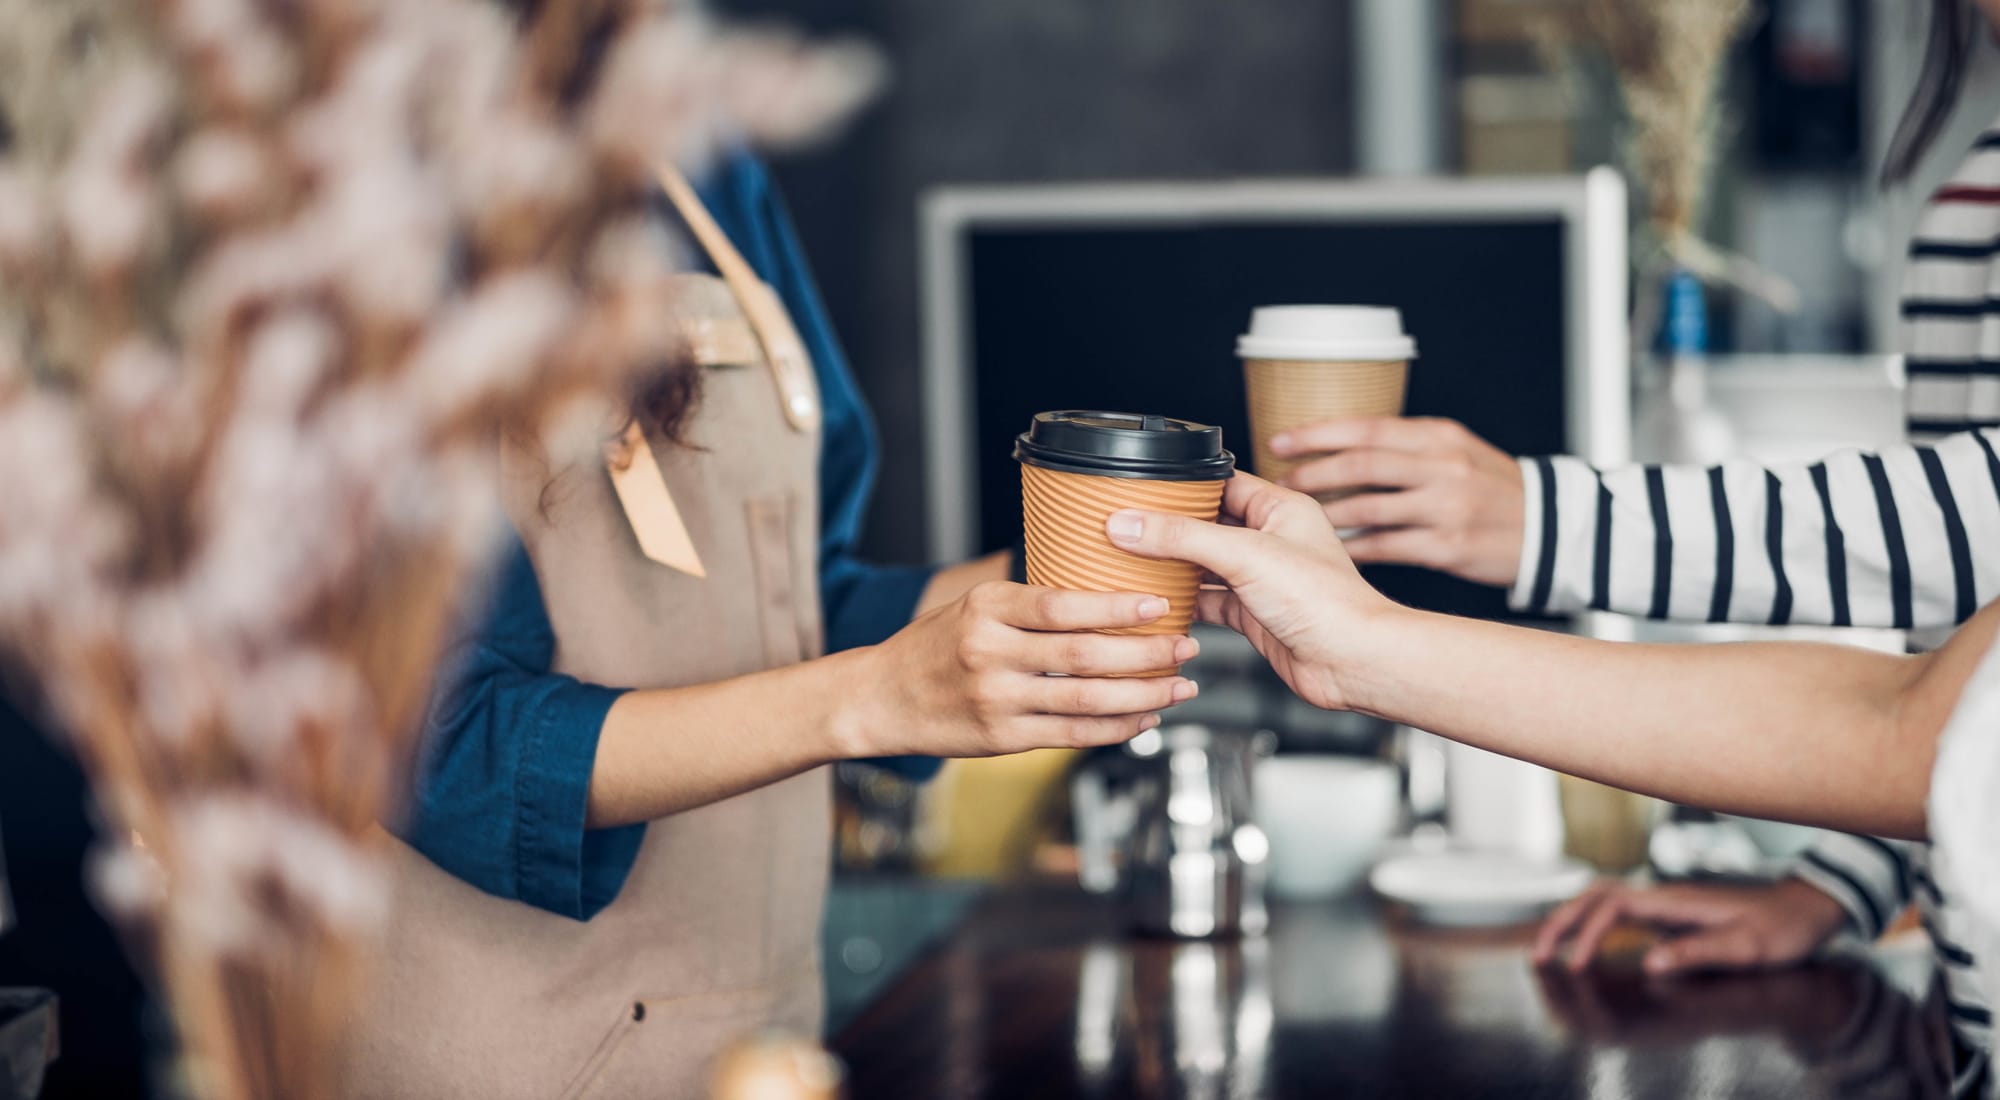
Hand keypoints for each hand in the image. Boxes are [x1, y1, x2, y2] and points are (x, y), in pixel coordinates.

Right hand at [857, 581, 1198, 756]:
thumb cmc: (935, 646)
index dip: (1116, 607)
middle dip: (1146, 653)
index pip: (1062, 606)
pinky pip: (1071, 735)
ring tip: (1180, 686)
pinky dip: (1114, 728)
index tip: (1158, 605)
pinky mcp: (1001, 738)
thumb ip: (1030, 604)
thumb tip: (1104, 592)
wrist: (880, 698)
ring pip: (1085, 700)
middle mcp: (990, 653)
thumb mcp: (973, 605)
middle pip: (1084, 655)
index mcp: (986, 608)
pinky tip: (1144, 717)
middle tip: (1187, 646)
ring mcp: (996, 700)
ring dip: (1142, 694)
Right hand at [1104, 473, 1397, 711]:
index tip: (1142, 489)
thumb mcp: (1245, 555)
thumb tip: (1131, 523)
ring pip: (1205, 564)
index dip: (1182, 485)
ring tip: (1132, 560)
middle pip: (1208, 524)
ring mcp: (1262, 579)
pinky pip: (1209, 601)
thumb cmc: (1326, 602)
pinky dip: (1184, 602)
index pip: (1221, 482)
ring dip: (1173, 565)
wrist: (1352, 662)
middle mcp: (1272, 540)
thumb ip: (1183, 537)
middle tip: (1128, 525)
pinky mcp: (1254, 615)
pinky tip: (1158, 601)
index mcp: (1280, 508)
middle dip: (1170, 528)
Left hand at [1268, 417, 1523, 587]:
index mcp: (1438, 436)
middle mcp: (1442, 468)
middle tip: (1280, 484)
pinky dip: (1352, 548)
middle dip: (1313, 474)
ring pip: (1369, 508)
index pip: (1366, 428)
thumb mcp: (1456, 449)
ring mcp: (1446, 508)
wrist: (1550, 527)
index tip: (1279, 441)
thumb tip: (1338, 445)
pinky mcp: (1448, 547)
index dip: (1317, 434)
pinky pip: (1385, 547)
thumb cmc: (1492, 487)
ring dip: (1326, 514)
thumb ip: (1405, 445)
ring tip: (1297, 519)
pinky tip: (1330, 550)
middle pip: (1362, 465)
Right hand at [1532, 877, 1848, 975]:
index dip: (1587, 934)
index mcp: (1674, 900)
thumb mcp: (1747, 947)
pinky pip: (1615, 912)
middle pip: (1593, 896)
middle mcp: (1661, 896)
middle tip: (1538, 957)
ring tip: (1548, 949)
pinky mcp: (1667, 913)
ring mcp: (1662, 902)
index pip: (1612, 907)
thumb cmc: (1780, 930)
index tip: (1576, 966)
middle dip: (1560, 922)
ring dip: (1570, 919)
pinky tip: (1584, 943)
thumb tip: (1650, 963)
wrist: (1805, 909)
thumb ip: (1698, 952)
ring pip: (1600, 899)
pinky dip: (1589, 923)